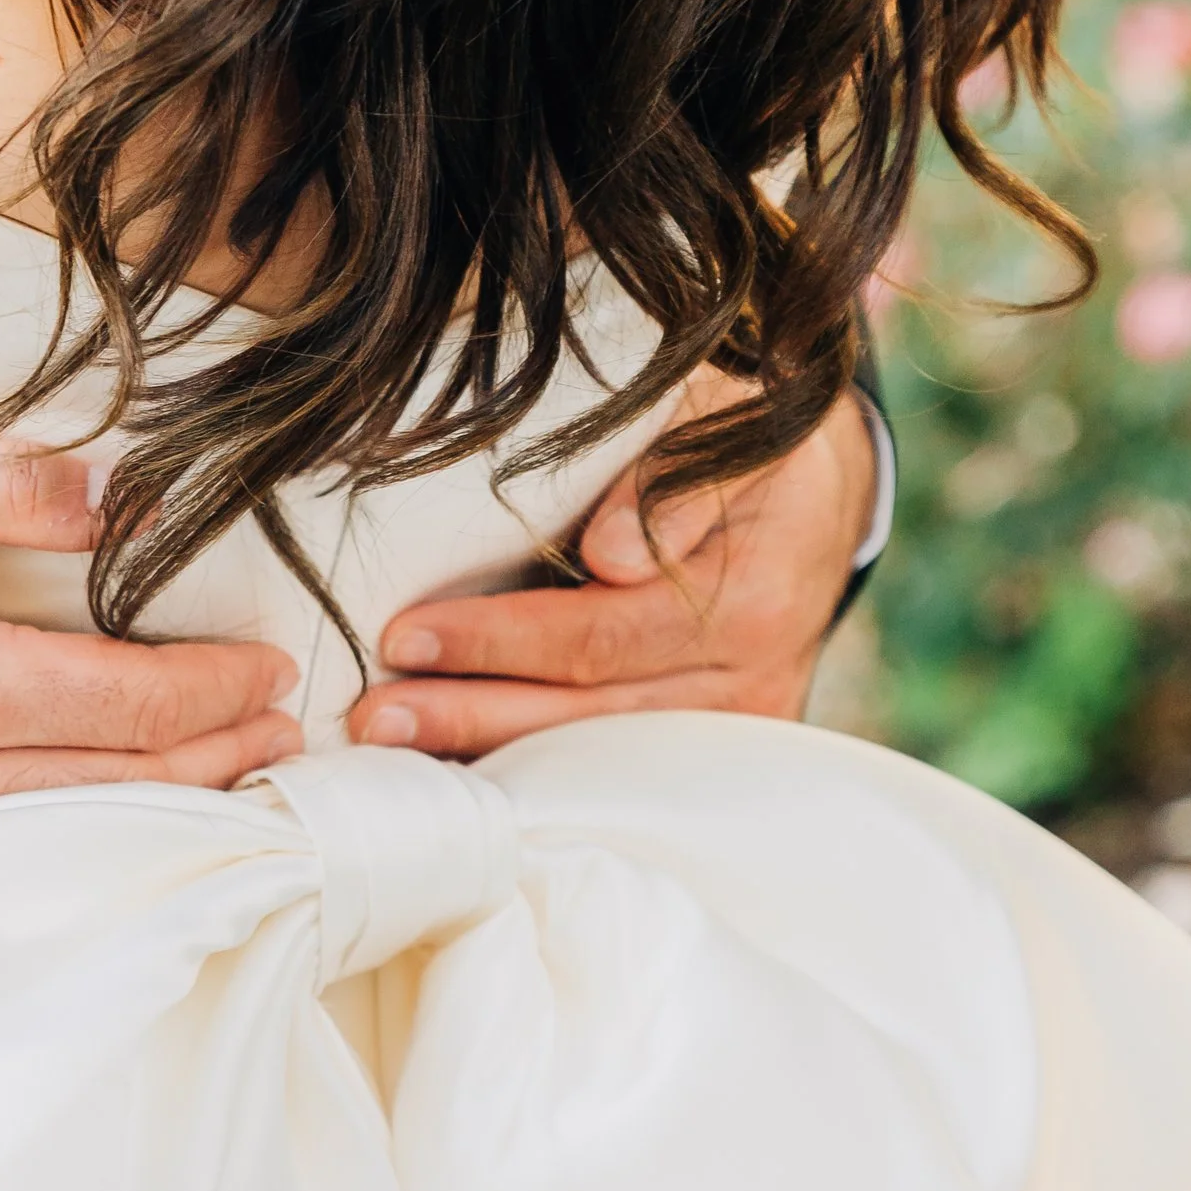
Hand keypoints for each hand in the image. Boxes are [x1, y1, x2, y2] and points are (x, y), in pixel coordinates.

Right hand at [0, 411, 304, 887]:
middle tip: (284, 739)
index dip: (220, 692)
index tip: (274, 670)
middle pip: (122, 797)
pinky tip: (103, 841)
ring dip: (160, 827)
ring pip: (64, 858)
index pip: (130, 703)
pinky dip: (63, 868)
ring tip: (228, 793)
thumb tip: (119, 501)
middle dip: (221, 768)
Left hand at [346, 380, 879, 758]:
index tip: (405, 637)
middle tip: (371, 719)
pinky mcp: (720, 752)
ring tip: (394, 747)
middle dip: (470, 715)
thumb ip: (671, 478)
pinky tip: (460, 765)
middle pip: (588, 713)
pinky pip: (617, 767)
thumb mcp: (720, 422)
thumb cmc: (743, 444)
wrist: (819, 499)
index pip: (601, 634)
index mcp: (754, 596)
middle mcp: (751, 678)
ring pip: (597, 754)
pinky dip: (537, 768)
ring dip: (489, 751)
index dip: (499, 642)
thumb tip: (610, 556)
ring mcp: (738, 728)